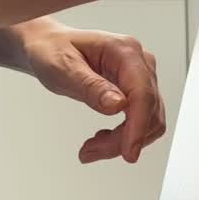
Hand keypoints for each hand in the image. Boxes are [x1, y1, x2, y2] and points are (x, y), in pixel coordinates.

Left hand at [21, 24, 165, 163]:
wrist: (49, 47)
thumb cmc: (52, 51)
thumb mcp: (62, 67)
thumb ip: (90, 86)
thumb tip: (118, 106)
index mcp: (124, 51)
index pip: (142, 93)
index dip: (139, 126)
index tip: (129, 153)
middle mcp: (140, 62)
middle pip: (148, 111)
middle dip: (123, 138)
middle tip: (89, 152)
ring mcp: (141, 76)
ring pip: (149, 120)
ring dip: (123, 140)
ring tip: (91, 148)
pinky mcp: (137, 90)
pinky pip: (141, 119)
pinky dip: (124, 135)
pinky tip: (102, 138)